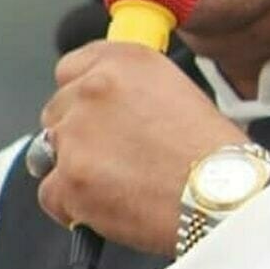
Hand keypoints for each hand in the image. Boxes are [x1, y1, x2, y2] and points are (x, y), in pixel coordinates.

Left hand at [37, 40, 247, 256]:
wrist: (220, 194)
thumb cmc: (212, 150)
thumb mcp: (177, 91)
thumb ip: (132, 89)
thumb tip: (108, 107)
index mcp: (125, 61)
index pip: (71, 66)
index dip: (80, 91)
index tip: (89, 110)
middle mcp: (94, 88)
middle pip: (56, 110)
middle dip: (76, 133)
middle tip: (111, 156)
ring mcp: (77, 134)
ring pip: (49, 152)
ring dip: (74, 168)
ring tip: (116, 184)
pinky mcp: (69, 179)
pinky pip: (50, 193)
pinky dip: (73, 206)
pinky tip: (107, 207)